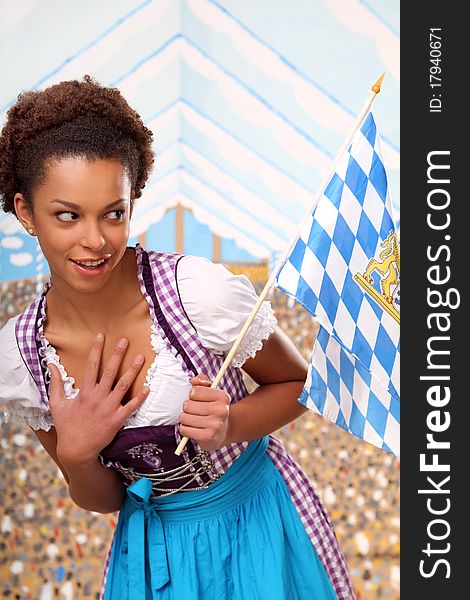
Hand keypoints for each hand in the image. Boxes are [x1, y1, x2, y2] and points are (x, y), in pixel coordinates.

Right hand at [48, 334, 148, 465]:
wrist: (76, 450)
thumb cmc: (66, 426)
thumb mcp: (57, 404)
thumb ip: (55, 383)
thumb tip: (51, 365)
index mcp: (84, 392)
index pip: (91, 366)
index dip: (97, 350)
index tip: (101, 336)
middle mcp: (98, 398)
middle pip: (110, 372)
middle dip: (118, 355)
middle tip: (125, 341)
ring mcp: (109, 408)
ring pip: (123, 386)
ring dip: (132, 371)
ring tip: (140, 358)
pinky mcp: (117, 420)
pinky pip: (131, 407)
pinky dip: (140, 398)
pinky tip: (148, 387)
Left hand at [179, 374, 230, 450]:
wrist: (223, 431)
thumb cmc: (214, 409)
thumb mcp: (211, 392)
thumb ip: (202, 382)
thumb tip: (194, 380)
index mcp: (223, 397)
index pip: (194, 392)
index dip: (192, 395)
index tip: (198, 399)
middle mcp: (222, 410)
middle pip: (188, 405)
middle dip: (188, 408)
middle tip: (196, 412)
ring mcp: (215, 425)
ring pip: (184, 418)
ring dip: (185, 419)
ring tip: (194, 420)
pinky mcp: (207, 437)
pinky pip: (184, 429)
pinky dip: (185, 429)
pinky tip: (193, 429)